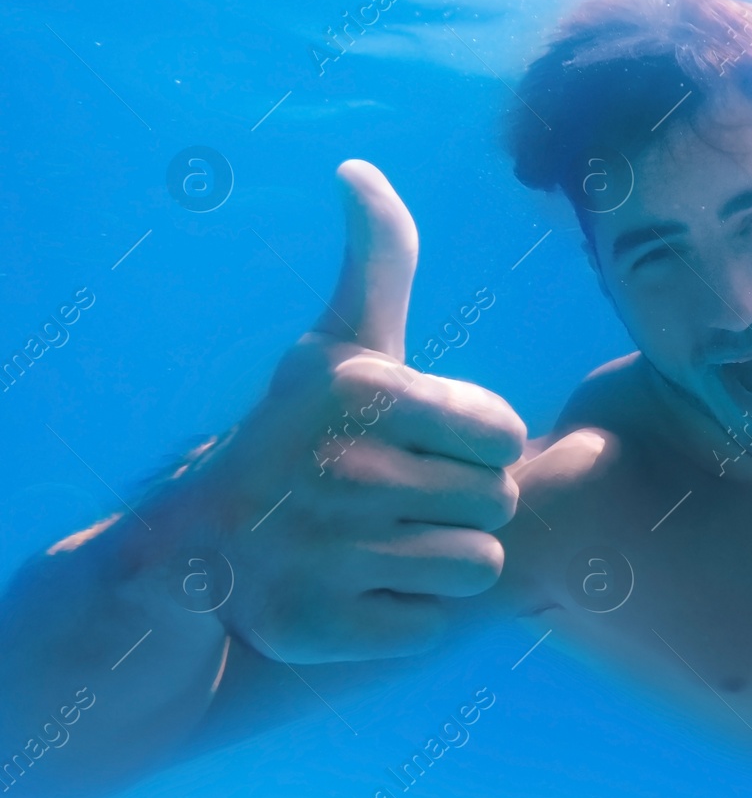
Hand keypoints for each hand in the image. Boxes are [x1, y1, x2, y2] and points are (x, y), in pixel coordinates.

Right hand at [194, 161, 526, 662]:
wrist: (201, 548)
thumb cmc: (297, 435)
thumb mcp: (338, 344)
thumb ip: (377, 260)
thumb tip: (359, 170)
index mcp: (360, 389)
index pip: (506, 434)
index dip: (478, 444)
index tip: (422, 444)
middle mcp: (338, 466)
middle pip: (496, 503)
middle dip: (461, 503)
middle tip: (393, 497)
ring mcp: (323, 551)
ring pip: (476, 566)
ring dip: (439, 561)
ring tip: (378, 542)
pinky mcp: (316, 627)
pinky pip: (432, 625)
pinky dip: (404, 615)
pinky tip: (353, 590)